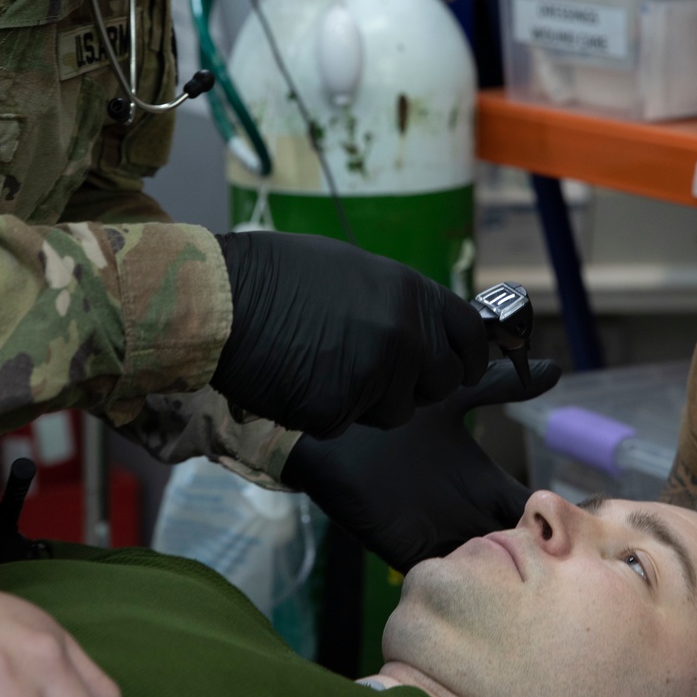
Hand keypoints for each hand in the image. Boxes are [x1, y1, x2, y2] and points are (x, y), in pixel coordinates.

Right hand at [212, 232, 488, 438]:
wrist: (224, 297)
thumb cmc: (280, 275)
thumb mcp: (358, 272)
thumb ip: (400, 305)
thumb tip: (428, 330)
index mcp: (413, 294)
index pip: (473, 337)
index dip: (470, 357)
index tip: (462, 368)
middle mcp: (404, 335)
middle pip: (441, 384)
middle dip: (415, 386)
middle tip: (373, 370)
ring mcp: (374, 375)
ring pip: (394, 412)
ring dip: (367, 401)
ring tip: (321, 364)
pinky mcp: (338, 410)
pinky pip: (344, 424)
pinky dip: (322, 411)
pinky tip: (295, 379)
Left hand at [281, 358, 561, 571]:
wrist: (337, 428)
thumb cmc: (394, 414)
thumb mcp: (452, 396)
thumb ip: (498, 385)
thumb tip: (552, 368)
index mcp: (485, 486)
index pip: (532, 511)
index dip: (559, 518)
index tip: (585, 522)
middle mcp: (468, 515)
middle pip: (517, 547)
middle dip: (540, 556)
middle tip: (562, 556)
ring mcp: (439, 535)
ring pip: (487, 568)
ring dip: (505, 570)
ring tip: (526, 563)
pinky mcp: (407, 548)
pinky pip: (445, 574)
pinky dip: (464, 576)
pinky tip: (482, 567)